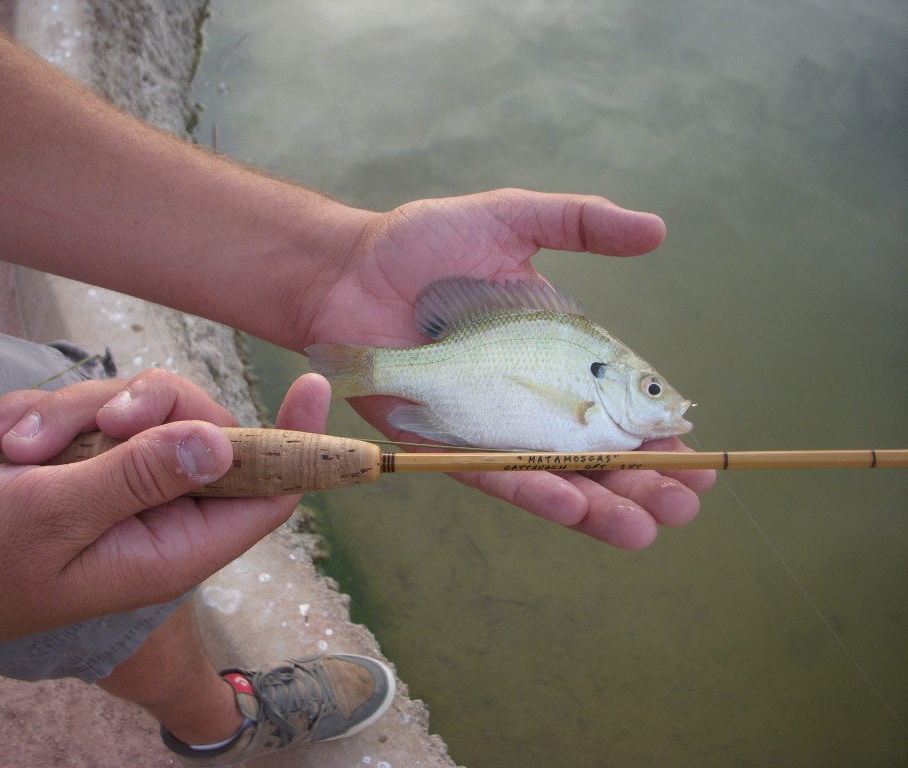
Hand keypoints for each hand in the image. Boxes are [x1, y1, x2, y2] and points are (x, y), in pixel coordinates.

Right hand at [0, 370, 329, 691]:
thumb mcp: (55, 518)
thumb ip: (139, 479)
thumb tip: (223, 444)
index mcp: (173, 545)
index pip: (266, 493)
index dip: (296, 442)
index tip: (314, 383)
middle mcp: (161, 514)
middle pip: (201, 429)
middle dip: (143, 408)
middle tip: (89, 424)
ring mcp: (125, 486)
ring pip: (140, 410)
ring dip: (72, 414)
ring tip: (14, 447)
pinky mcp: (89, 464)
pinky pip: (88, 412)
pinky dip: (44, 416)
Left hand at [303, 190, 715, 548]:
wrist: (347, 274)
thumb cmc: (424, 245)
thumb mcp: (511, 220)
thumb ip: (580, 224)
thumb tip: (658, 230)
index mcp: (557, 353)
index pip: (618, 404)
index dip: (658, 432)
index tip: (700, 453)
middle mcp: (531, 397)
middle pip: (597, 452)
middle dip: (645, 482)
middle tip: (686, 506)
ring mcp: (491, 425)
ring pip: (555, 476)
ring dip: (601, 505)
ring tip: (646, 528)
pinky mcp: (447, 443)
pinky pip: (495, 473)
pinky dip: (533, 489)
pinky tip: (575, 507)